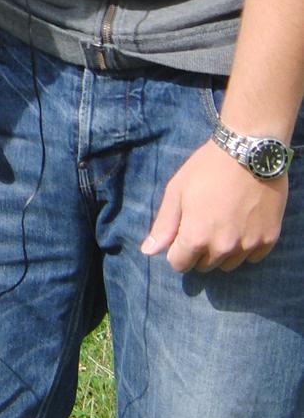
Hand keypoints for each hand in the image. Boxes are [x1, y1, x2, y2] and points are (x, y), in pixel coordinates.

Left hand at [140, 140, 287, 272]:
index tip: (182, 231)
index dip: (176, 249)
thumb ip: (163, 225)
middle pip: (204, 265)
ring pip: (228, 264)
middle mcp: (223, 248)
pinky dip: (245, 246)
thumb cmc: (207, 168)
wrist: (249, 152)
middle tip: (204, 221)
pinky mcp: (269, 240)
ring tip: (223, 221)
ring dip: (222, 251)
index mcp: (196, 237)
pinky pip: (252, 257)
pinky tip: (243, 223)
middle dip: (199, 250)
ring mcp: (248, 245)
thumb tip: (147, 251)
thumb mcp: (177, 191)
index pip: (179, 264)